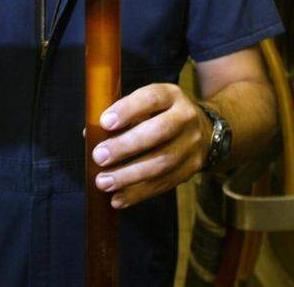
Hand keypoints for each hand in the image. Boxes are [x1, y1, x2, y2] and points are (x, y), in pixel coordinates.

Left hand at [90, 83, 210, 207]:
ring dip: (129, 176)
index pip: (151, 98)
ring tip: (103, 182)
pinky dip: (138, 193)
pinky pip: (164, 184)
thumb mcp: (145, 106)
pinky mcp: (192, 169)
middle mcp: (186, 117)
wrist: (202, 130)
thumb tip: (91, 135)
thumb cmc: (159, 115)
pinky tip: (118, 198)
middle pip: (158, 132)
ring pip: (162, 163)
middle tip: (99, 157)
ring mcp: (192, 144)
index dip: (128, 110)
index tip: (104, 123)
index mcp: (171, 95)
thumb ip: (120, 117)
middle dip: (125, 146)